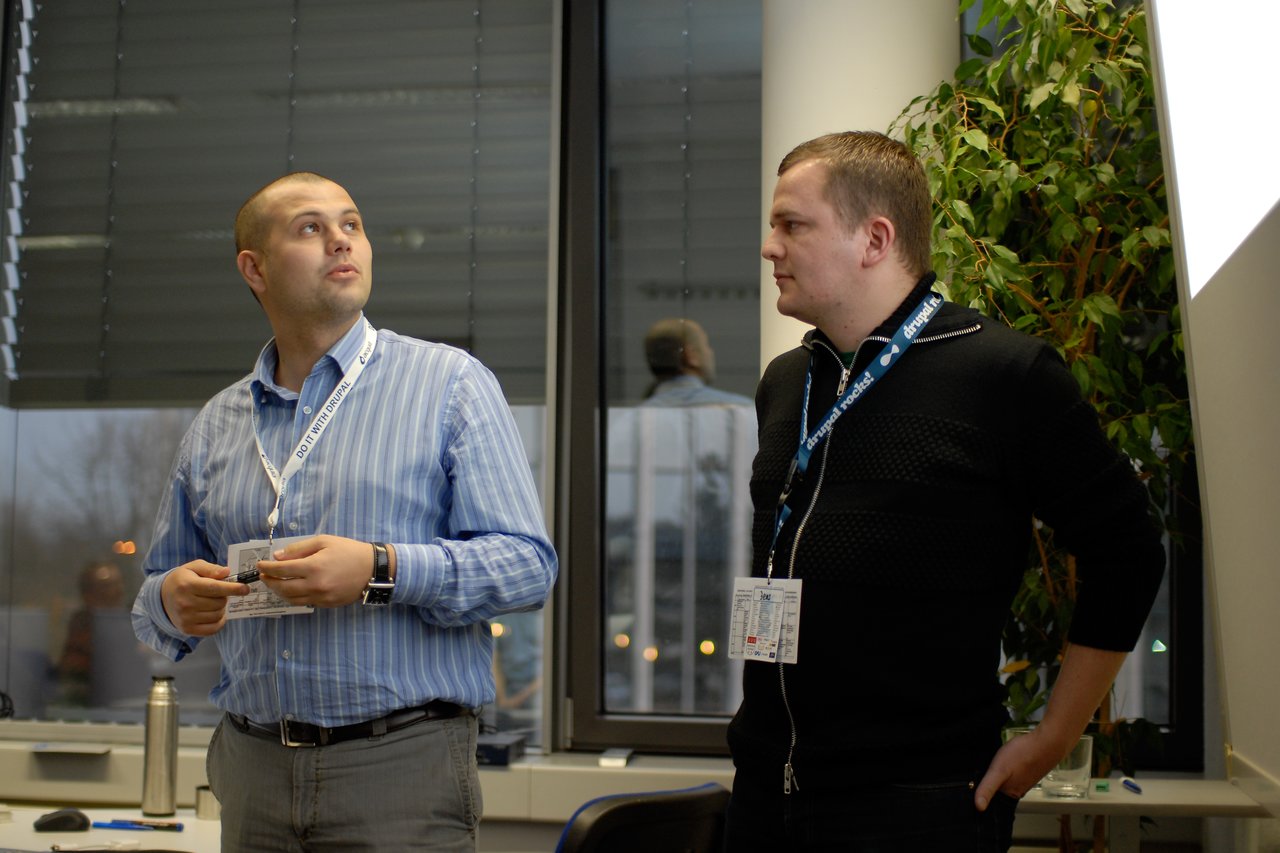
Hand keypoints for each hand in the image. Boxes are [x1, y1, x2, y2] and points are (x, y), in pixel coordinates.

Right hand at [160, 561, 249, 636]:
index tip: (246, 588)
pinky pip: (213, 629)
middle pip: (219, 602)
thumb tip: (227, 572)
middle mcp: (185, 603)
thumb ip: (211, 569)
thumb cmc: (183, 579)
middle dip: (224, 596)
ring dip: (221, 608)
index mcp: (187, 585)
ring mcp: (186, 618)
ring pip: (218, 615)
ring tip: (212, 601)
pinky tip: (214, 613)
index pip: (214, 588)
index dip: (232, 588)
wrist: (162, 596)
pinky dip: (219, 621)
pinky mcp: (187, 629)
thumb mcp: (194, 567)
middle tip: (217, 592)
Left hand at [254, 535, 385, 607]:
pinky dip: (293, 597)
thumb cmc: (348, 551)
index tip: (259, 565)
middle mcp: (315, 585)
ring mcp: (321, 597)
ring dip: (279, 592)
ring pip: (291, 599)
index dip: (267, 568)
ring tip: (275, 583)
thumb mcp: (324, 541)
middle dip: (269, 582)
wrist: (372, 569)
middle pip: (282, 588)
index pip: (281, 570)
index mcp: (313, 566)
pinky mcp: (326, 604)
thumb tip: (278, 557)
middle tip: (264, 576)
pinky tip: (292, 589)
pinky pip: (304, 603)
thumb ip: (299, 549)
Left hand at [974, 728, 1064, 810]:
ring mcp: (1024, 779)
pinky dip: (1004, 770)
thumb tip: (978, 808)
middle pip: (998, 791)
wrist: (1048, 741)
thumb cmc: (1022, 755)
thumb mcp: (999, 770)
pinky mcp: (1028, 769)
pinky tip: (998, 762)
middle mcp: (1018, 790)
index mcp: (1011, 794)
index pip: (991, 801)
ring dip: (995, 777)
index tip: (966, 789)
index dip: (980, 796)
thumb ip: (988, 788)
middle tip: (970, 777)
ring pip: (1004, 782)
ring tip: (980, 769)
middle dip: (986, 786)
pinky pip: (1011, 773)